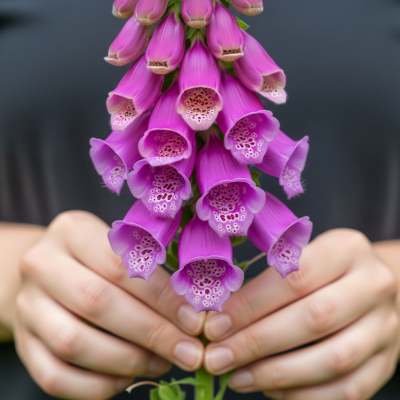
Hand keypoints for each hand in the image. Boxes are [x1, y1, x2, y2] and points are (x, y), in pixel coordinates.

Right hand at [13, 211, 204, 399]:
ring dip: (128, 361)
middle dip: (152, 333)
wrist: (47, 272)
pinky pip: (55, 376)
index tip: (194, 322)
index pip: (120, 266)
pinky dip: (96, 385)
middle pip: (98, 303)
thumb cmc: (96, 258)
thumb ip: (150, 273)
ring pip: (75, 343)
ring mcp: (28, 305)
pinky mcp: (23, 342)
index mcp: (72, 232)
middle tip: (188, 352)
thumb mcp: (119, 248)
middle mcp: (42, 265)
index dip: (161, 297)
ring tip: (162, 363)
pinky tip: (127, 378)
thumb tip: (192, 315)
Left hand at [203, 229, 399, 399]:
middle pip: (313, 318)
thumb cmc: (323, 270)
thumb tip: (216, 315)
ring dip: (277, 374)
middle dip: (257, 342)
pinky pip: (349, 389)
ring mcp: (385, 326)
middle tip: (217, 357)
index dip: (251, 305)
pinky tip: (271, 389)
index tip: (214, 326)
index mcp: (345, 249)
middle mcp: (371, 285)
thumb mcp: (300, 257)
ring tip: (238, 377)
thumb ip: (265, 280)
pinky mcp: (387, 360)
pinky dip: (305, 394)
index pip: (294, 278)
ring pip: (333, 359)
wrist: (374, 285)